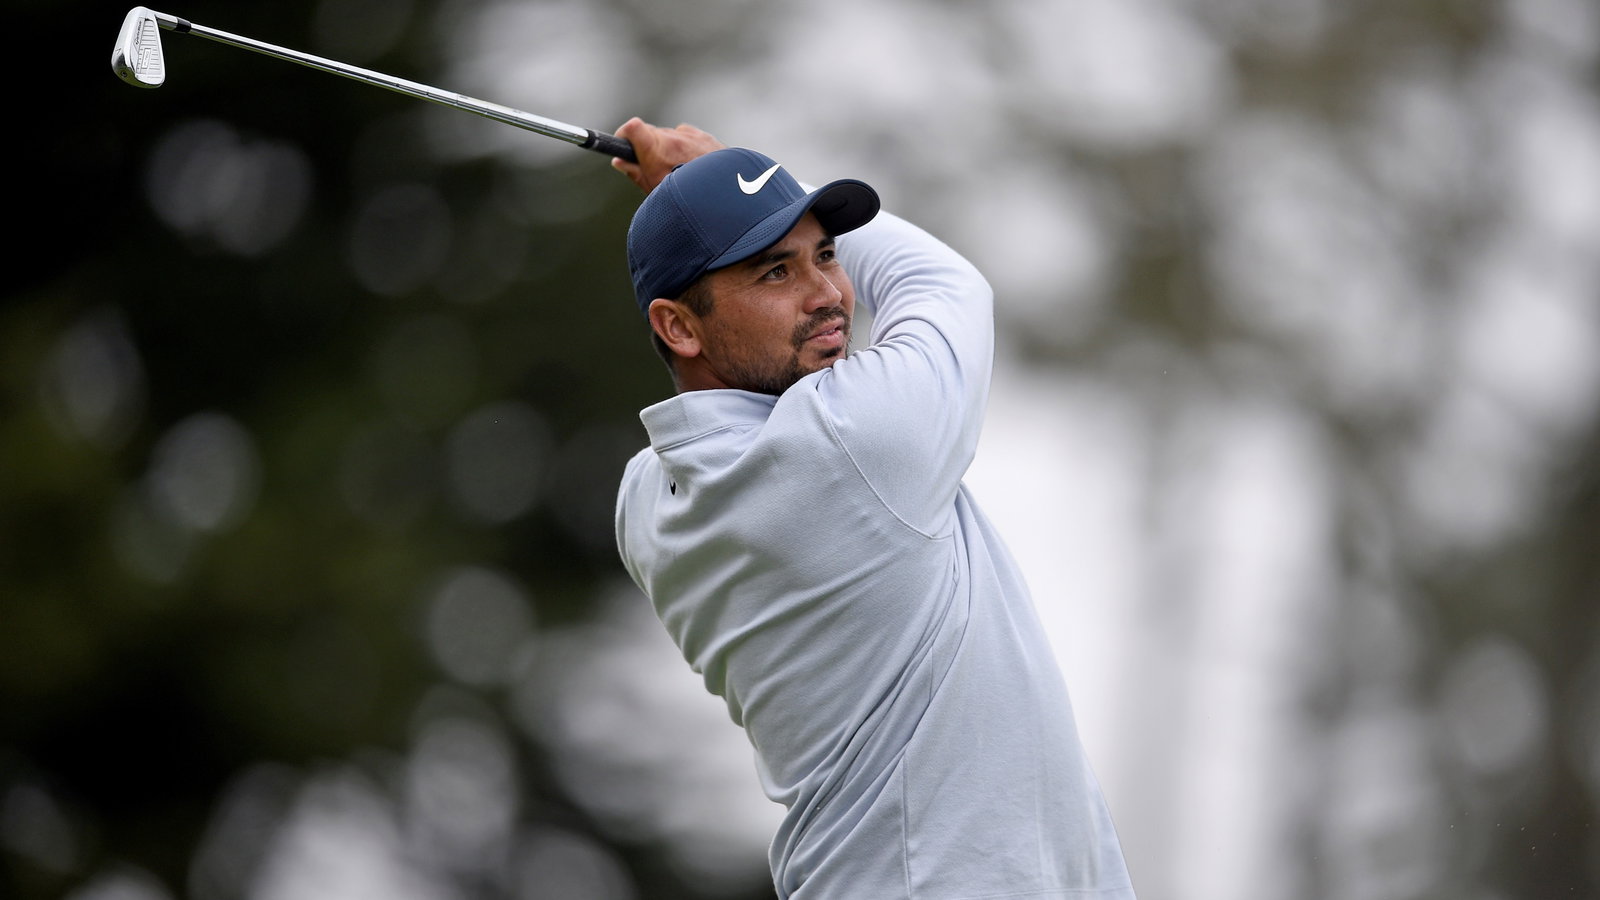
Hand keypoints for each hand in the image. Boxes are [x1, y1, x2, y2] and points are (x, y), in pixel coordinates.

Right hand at [610, 118, 726, 192]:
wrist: (725, 199)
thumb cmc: (688, 200)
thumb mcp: (655, 191)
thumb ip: (635, 173)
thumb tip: (620, 162)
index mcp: (656, 150)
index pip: (632, 127)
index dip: (626, 134)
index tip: (624, 143)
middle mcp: (674, 138)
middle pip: (653, 133)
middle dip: (650, 147)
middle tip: (655, 167)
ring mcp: (693, 136)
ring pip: (673, 136)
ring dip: (671, 148)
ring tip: (681, 172)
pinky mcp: (707, 138)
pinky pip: (692, 138)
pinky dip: (690, 149)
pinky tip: (696, 168)